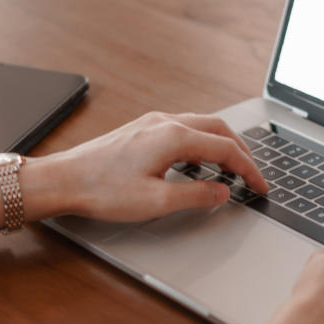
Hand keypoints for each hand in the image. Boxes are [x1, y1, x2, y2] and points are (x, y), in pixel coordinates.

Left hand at [22, 112, 268, 221]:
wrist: (62, 180)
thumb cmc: (102, 190)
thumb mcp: (157, 201)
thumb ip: (197, 195)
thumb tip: (223, 192)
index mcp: (174, 137)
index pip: (226, 149)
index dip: (249, 169)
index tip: (260, 186)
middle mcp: (165, 122)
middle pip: (218, 130)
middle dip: (240, 152)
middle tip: (252, 176)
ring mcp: (152, 123)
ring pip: (201, 126)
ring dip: (221, 145)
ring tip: (230, 169)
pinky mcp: (141, 129)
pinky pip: (183, 129)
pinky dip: (200, 144)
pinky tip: (196, 163)